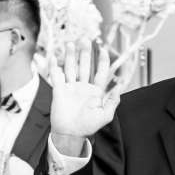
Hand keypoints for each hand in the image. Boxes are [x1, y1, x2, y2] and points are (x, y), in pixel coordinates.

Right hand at [42, 38, 139, 156]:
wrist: (71, 134)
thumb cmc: (88, 127)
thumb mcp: (105, 116)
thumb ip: (113, 102)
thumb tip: (120, 87)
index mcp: (95, 92)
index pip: (101, 72)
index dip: (102, 61)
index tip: (103, 49)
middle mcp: (83, 87)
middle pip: (85, 66)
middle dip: (85, 53)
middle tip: (85, 40)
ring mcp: (71, 87)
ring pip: (71, 68)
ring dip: (70, 56)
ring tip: (71, 43)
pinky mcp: (59, 90)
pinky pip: (56, 76)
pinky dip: (54, 66)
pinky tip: (54, 57)